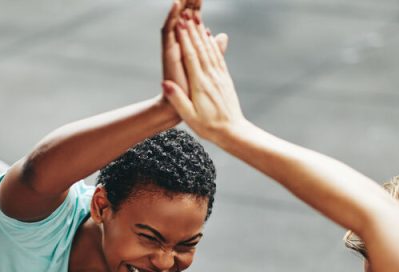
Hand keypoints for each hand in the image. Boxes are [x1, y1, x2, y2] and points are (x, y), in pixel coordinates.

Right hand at [162, 18, 242, 142]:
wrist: (233, 131)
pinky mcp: (225, 79)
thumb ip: (177, 99)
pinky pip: (218, 57)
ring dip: (202, 33)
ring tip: (196, 18)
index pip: (191, 57)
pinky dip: (213, 44)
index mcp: (200, 85)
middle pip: (201, 48)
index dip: (185, 39)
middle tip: (186, 13)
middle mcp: (211, 77)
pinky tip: (211, 36)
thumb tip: (165, 83)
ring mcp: (220, 76)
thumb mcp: (190, 116)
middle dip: (192, 30)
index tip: (179, 23)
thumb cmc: (209, 127)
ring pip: (210, 50)